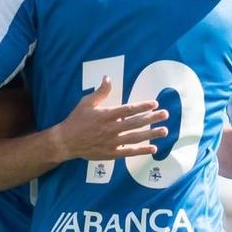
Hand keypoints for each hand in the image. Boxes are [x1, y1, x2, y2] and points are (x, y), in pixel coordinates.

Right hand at [46, 77, 166, 162]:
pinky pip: (129, 152)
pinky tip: (153, 148)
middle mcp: (111, 129)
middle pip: (135, 123)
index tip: (154, 103)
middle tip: (165, 114)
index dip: (143, 106)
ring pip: (135, 137)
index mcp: (106, 115)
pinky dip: (142, 150)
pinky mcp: (111, 153)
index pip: (128, 110)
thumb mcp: (86, 103)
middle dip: (152, 118)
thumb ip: (100, 92)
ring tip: (164, 130)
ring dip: (151, 134)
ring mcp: (112, 142)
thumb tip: (108, 78)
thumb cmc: (76, 120)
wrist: (66, 142)